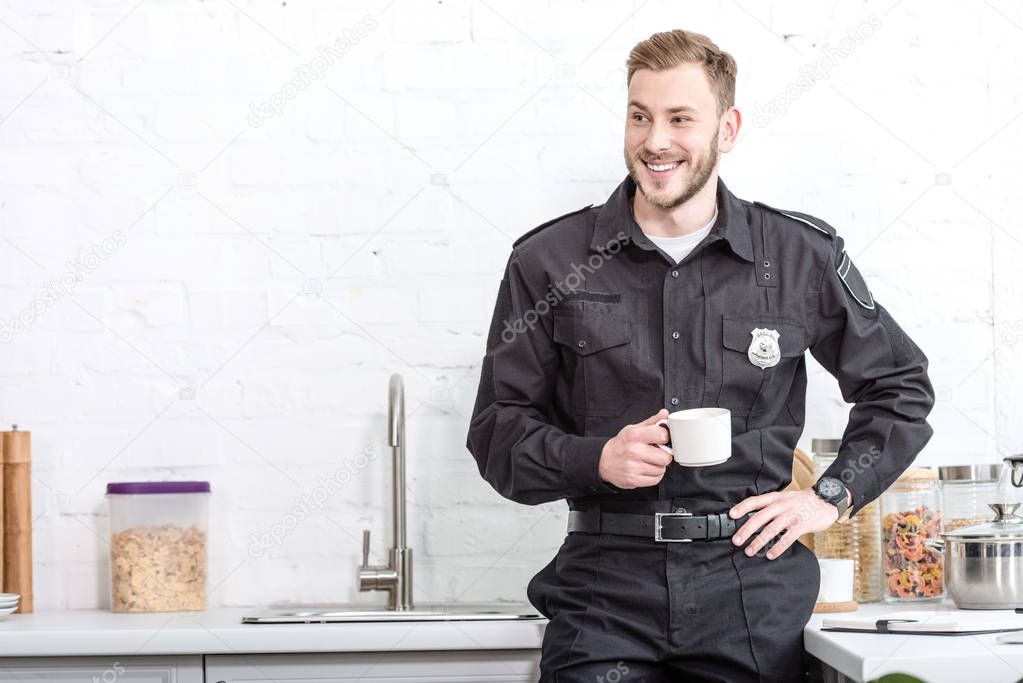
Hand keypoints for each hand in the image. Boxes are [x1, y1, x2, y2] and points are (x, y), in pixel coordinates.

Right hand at [598, 409, 671, 488]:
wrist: (604, 460)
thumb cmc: (621, 444)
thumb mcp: (633, 429)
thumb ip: (651, 422)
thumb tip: (664, 413)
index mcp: (635, 435)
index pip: (662, 435)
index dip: (665, 438)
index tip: (662, 439)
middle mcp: (634, 451)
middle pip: (666, 457)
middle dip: (664, 455)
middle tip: (656, 453)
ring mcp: (633, 467)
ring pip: (662, 469)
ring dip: (658, 466)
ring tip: (649, 461)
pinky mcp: (634, 479)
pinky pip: (656, 479)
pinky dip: (654, 476)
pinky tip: (646, 469)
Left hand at [728, 488, 845, 559]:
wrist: (826, 499)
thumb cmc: (802, 501)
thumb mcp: (784, 498)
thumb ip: (771, 506)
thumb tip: (753, 517)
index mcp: (775, 498)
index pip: (754, 501)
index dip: (742, 508)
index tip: (731, 516)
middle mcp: (781, 505)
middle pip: (759, 517)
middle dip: (746, 530)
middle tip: (736, 541)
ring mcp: (791, 515)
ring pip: (771, 529)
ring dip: (758, 542)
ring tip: (750, 551)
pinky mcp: (801, 525)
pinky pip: (787, 538)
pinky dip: (777, 547)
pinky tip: (770, 554)